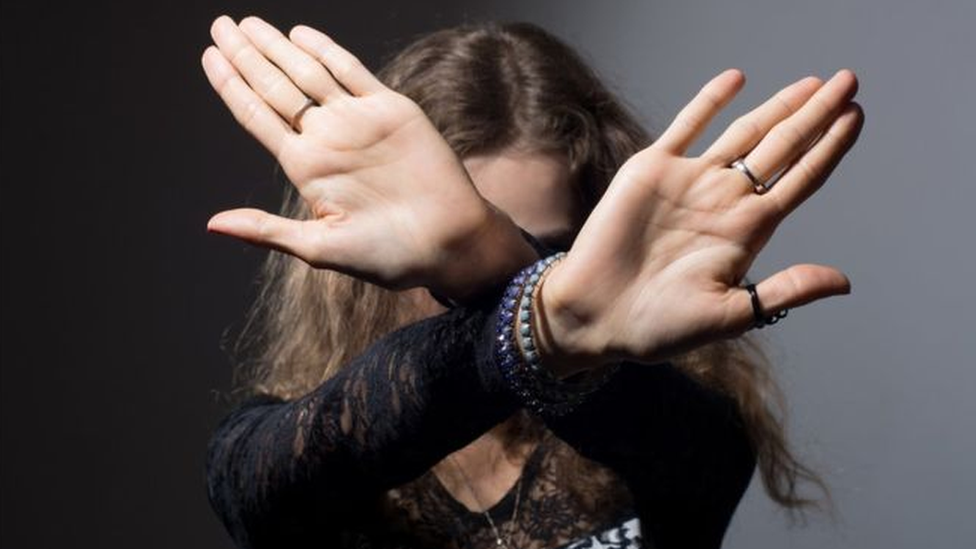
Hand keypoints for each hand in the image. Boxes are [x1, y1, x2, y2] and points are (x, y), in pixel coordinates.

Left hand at [201, 16, 533, 298]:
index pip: (257, 116)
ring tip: (248, 24)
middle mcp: (326, 139)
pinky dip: (327, 51)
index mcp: (305, 167)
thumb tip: (212, 224)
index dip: (231, 85)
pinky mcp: (391, 110)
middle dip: (246, 55)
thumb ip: (267, 229)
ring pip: (309, 73)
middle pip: (275, 87)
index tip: (209, 56)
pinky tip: (301, 35)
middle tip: (220, 25)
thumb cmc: (387, 255)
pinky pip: (353, 72)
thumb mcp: (320, 248)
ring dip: (278, 47)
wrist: (448, 243)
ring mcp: (357, 121)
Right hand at [538, 69, 862, 374]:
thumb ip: (785, 291)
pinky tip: (736, 80)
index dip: (830, 148)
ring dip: (777, 106)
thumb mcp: (730, 315)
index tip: (856, 119)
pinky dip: (710, 101)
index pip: (800, 179)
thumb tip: (844, 282)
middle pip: (781, 147)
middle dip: (816, 115)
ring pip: (743, 131)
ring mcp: (689, 182)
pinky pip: (687, 126)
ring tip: (812, 83)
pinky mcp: (651, 170)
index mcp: (746, 231)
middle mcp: (724, 200)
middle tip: (848, 83)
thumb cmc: (658, 325)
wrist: (595, 313)